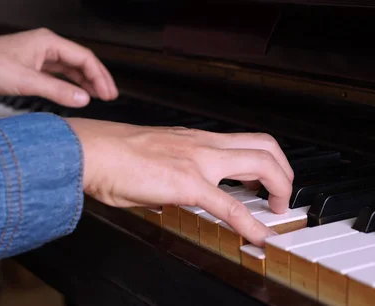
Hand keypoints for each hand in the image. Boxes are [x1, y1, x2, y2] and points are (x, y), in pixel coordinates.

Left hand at [0, 28, 116, 113]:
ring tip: (97, 97)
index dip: (100, 77)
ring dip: (83, 83)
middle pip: (80, 62)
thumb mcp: (27, 81)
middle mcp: (45, 47)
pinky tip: (73, 96)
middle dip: (96, 79)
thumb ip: (58, 92)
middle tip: (109, 96)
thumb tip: (84, 99)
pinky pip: (56, 77)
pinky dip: (67, 86)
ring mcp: (37, 57)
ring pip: (69, 70)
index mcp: (48, 42)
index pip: (84, 58)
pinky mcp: (28, 69)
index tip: (109, 94)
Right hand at [66, 118, 293, 246]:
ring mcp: (198, 161)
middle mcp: (203, 144)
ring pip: (260, 163)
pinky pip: (230, 206)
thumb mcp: (155, 153)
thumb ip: (176, 166)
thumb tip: (182, 186)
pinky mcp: (187, 183)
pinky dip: (250, 224)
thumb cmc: (113, 153)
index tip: (267, 180)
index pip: (246, 140)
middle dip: (283, 171)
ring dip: (278, 187)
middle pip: (265, 145)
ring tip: (276, 210)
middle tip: (280, 195)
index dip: (267, 160)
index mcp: (195, 138)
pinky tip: (259, 237)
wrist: (92, 151)